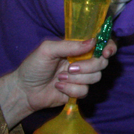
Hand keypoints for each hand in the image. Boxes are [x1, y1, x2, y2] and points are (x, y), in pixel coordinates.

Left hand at [0, 38, 116, 127]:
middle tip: (70, 68)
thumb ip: (70, 45)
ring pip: (95, 77)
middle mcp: (84, 61)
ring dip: (76, 79)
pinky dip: (71, 89)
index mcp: (78, 48)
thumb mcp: (47, 50)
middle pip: (102, 62)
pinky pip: (85, 90)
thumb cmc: (33, 66)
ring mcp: (82, 77)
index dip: (109, 47)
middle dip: (88, 66)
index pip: (101, 43)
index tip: (106, 52)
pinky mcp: (79, 91)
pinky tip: (59, 87)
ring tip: (59, 78)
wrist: (24, 90)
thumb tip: (93, 42)